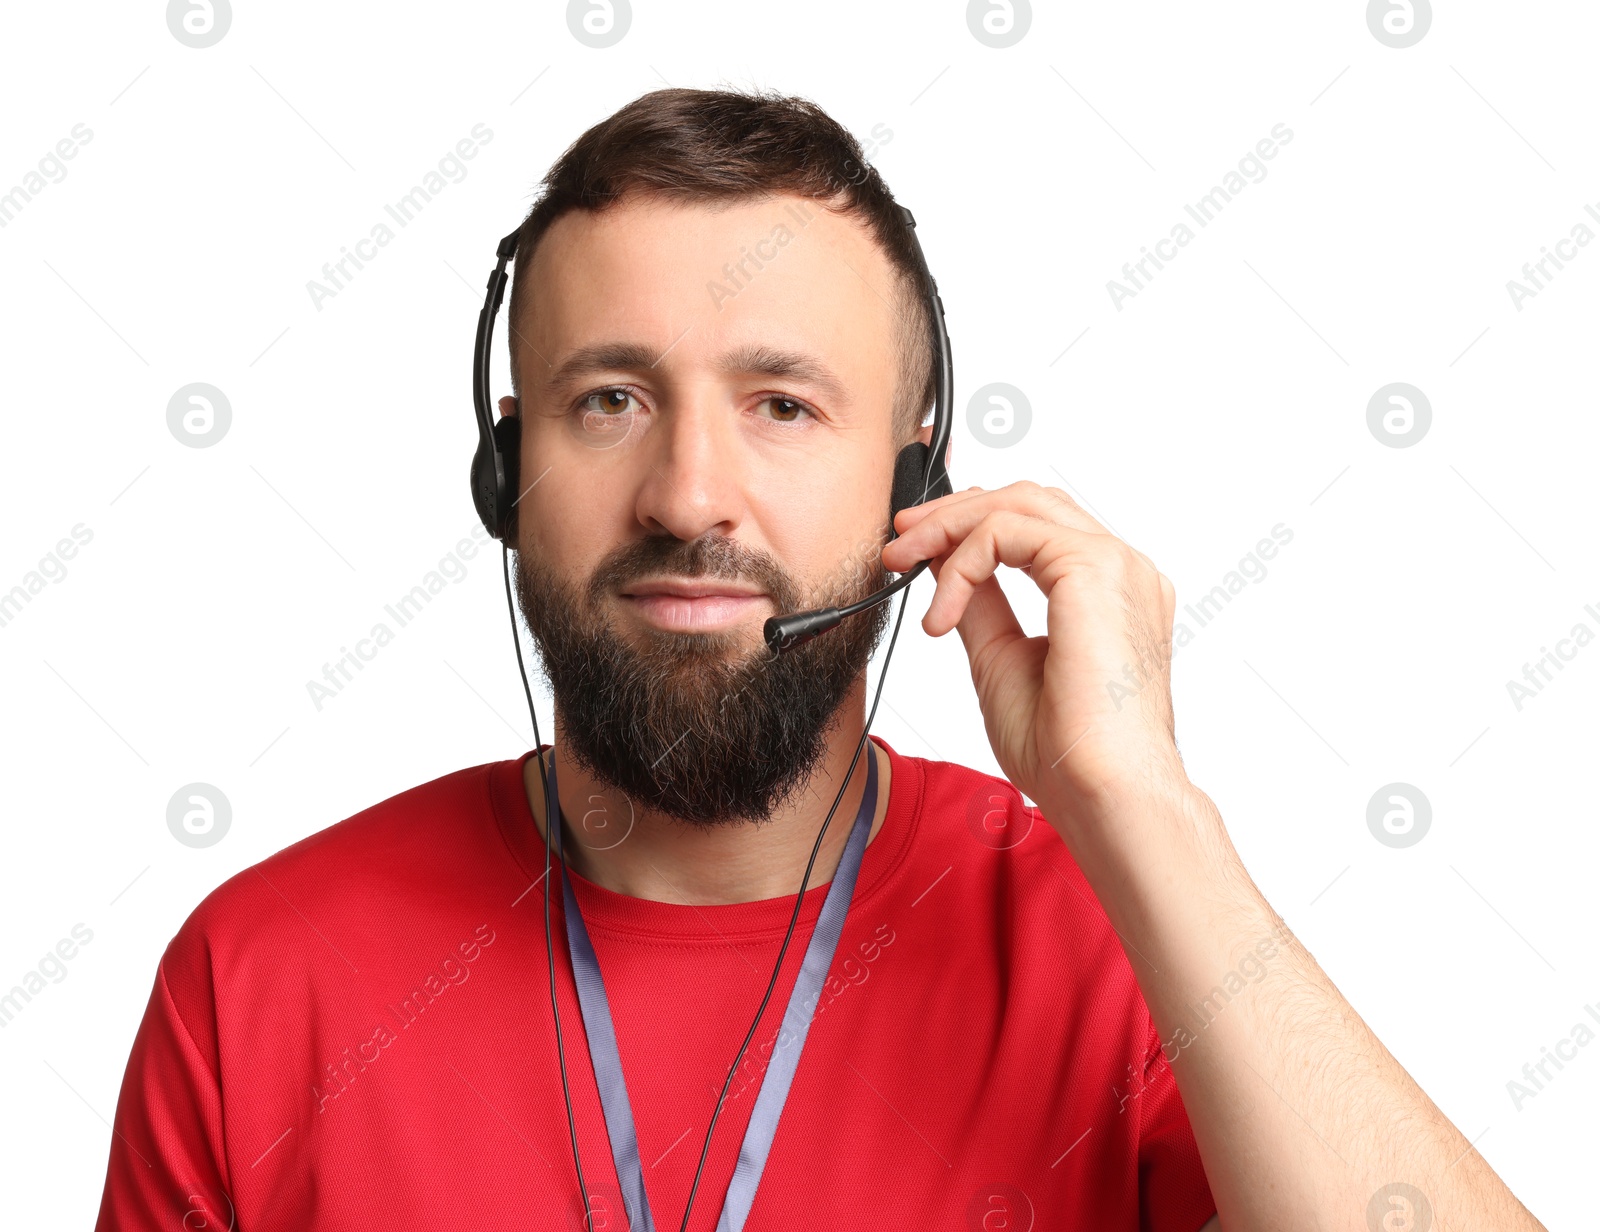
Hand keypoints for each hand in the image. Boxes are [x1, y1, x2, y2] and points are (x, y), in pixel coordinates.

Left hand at [881, 481, 1186, 842]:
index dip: (971, 524)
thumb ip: (981, 606)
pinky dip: (962, 562)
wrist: (1103, 791)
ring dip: (949, 526)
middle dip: (952, 513)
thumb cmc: (1067, 750)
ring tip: (903, 561)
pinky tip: (942, 614)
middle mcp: (1121, 570)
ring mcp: (1116, 564)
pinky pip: (1009, 532)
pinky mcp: (1096, 568)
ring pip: (1018, 504)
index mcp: (1109, 593)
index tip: (916, 548)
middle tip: (899, 541)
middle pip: (1027, 501)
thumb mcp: (1001, 660)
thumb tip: (946, 568)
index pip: (1038, 525)